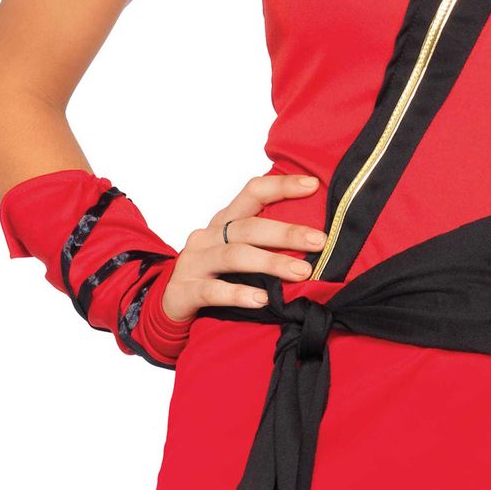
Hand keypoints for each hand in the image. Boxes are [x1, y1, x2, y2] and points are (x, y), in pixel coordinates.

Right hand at [159, 172, 326, 323]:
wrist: (170, 304)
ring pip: (234, 256)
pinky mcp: (184, 290)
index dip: (281, 186)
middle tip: (320, 241)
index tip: (313, 185)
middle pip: (249, 228)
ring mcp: (194, 262)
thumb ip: (266, 242)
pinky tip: (261, 300)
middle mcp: (208, 236)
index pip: (253, 192)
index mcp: (224, 221)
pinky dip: (238, 294)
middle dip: (286, 233)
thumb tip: (315, 239)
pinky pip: (213, 291)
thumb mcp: (238, 251)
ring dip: (270, 263)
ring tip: (301, 273)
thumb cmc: (215, 274)